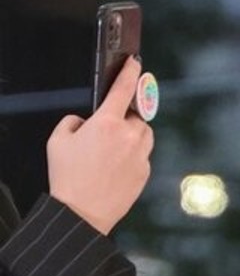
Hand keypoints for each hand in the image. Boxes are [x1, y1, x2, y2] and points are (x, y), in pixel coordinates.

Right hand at [46, 56, 153, 234]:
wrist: (82, 213)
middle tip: (108, 130)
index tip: (135, 63)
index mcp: (106, 123)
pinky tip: (116, 168)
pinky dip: (134, 156)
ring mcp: (140, 156)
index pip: (122, 89)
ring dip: (134, 135)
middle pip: (136, 116)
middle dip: (125, 118)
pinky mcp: (145, 173)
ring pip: (145, 135)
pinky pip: (144, 156)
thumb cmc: (67, 177)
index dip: (129, 72)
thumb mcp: (58, 140)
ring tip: (114, 149)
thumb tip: (85, 122)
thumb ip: (73, 122)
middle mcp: (128, 137)